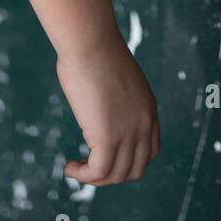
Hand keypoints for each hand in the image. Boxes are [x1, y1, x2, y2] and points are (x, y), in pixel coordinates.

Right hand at [57, 29, 159, 185]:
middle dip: (112, 175)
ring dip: (94, 178)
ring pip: (116, 175)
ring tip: (76, 169)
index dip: (129, 161)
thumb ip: (113, 96)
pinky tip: (70, 167)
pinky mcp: (109, 137)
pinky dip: (83, 176)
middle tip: (89, 168)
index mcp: (148, 108)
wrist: (90, 41)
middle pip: (136, 169)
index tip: (106, 156)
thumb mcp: (113, 77)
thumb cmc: (93, 50)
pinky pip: (99, 172)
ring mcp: (129, 132)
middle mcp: (144, 123)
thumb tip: (97, 104)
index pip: (151, 151)